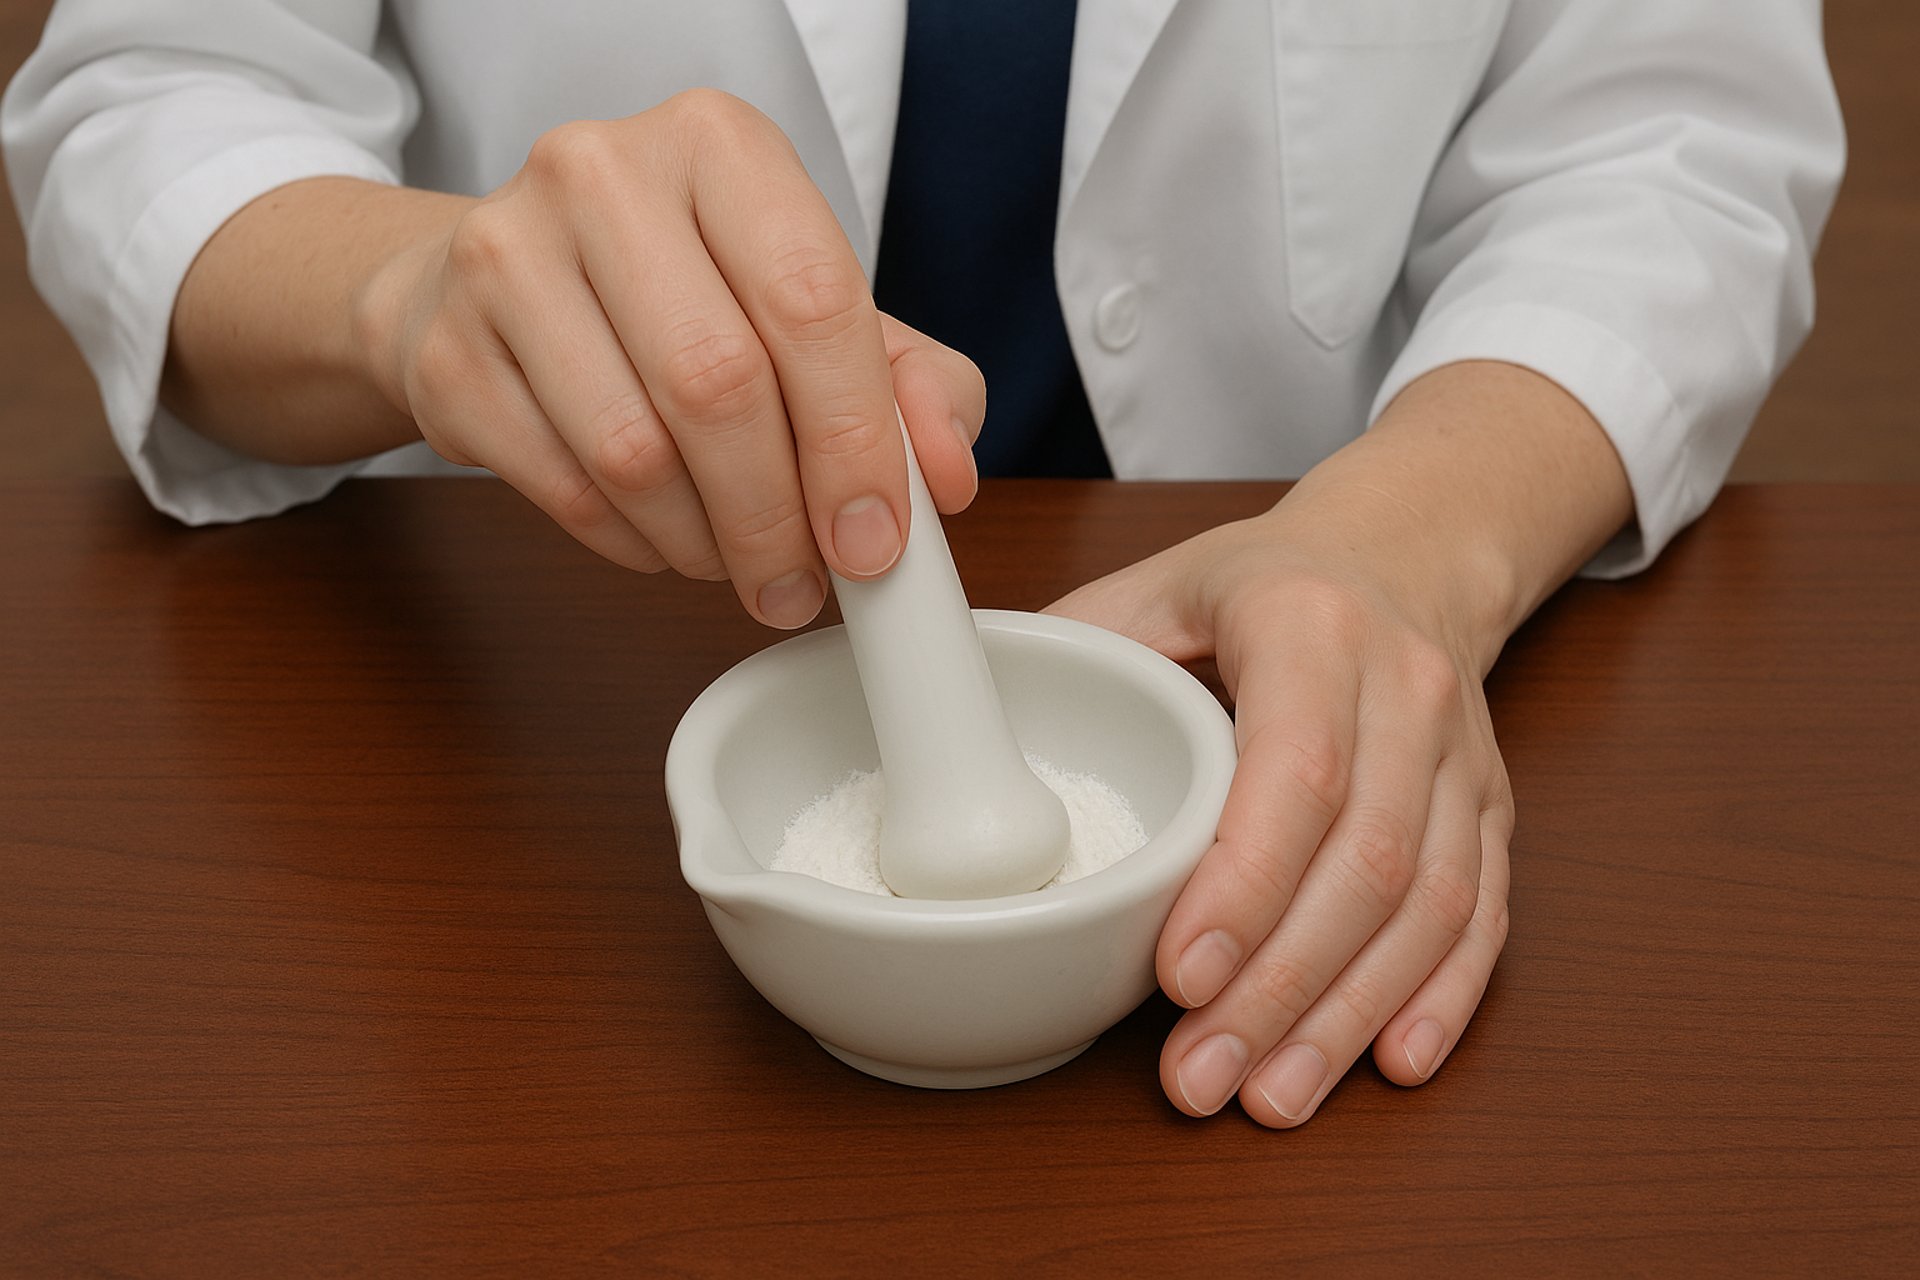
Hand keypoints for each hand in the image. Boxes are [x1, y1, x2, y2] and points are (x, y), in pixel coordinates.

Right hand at [354, 91, 983, 625]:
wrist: (503, 281)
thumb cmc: (684, 293)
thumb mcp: (817, 311)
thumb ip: (912, 385)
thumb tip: (943, 480)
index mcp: (720, 146)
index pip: (811, 299)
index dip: (855, 441)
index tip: (875, 539)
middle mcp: (603, 174)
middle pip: (716, 383)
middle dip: (776, 515)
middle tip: (803, 582)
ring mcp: (506, 255)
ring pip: (632, 451)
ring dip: (704, 542)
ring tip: (737, 562)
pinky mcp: (447, 348)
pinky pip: (562, 488)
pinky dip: (632, 544)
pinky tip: (664, 538)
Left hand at [1047, 485, 1513, 1126]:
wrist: (1405, 555)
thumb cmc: (1261, 584)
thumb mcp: (1157, 584)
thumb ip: (1076, 654)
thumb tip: (964, 728)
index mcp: (1313, 626)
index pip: (1299, 769)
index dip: (1245, 884)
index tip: (1178, 977)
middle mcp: (1408, 690)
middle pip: (1366, 861)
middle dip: (1281, 987)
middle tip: (1201, 1075)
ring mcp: (1462, 758)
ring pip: (1430, 905)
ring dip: (1348, 1016)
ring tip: (1268, 1095)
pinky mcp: (1491, 810)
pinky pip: (1482, 916)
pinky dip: (1439, 999)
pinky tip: (1387, 1064)